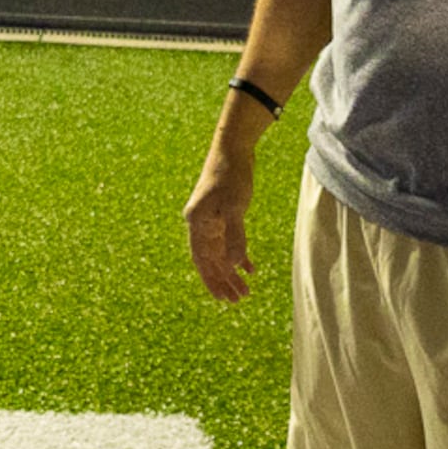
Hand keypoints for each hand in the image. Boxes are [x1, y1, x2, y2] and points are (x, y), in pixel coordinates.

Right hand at [184, 141, 259, 303]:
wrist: (232, 148)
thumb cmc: (231, 175)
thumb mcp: (235, 207)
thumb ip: (234, 236)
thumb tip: (233, 265)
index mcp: (197, 223)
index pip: (202, 260)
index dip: (212, 281)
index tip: (222, 300)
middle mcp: (200, 224)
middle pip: (211, 260)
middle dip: (224, 281)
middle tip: (239, 300)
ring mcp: (211, 219)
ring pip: (220, 253)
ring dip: (232, 271)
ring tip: (245, 290)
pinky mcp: (222, 214)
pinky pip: (228, 241)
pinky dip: (238, 254)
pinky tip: (250, 267)